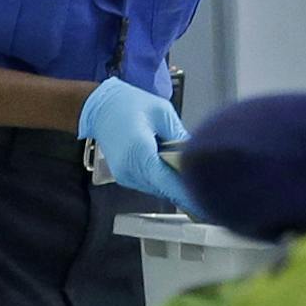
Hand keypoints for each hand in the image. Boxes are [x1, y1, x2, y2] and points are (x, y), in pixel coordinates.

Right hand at [78, 78, 194, 205]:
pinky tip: (172, 170)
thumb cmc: (128, 105)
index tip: (204, 201)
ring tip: (190, 175)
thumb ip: (179, 136)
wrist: (99, 108)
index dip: (188, 193)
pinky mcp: (124, 176)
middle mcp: (130, 169)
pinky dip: (162, 180)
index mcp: (140, 152)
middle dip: (185, 189)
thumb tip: (196, 153)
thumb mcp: (162, 112)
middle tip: (206, 187)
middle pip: (164, 188)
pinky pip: (149, 184)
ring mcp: (125, 176)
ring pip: (157, 188)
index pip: (168, 182)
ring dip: (173, 184)